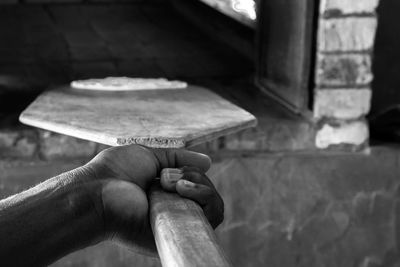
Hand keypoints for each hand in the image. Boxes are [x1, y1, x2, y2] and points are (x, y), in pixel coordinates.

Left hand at [84, 145, 223, 254]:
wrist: (97, 192)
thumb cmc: (115, 172)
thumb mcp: (150, 156)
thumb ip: (179, 158)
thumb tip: (209, 161)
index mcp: (168, 194)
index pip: (199, 188)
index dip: (197, 176)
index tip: (177, 169)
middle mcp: (176, 209)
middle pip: (210, 196)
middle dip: (197, 178)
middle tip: (168, 177)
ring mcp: (178, 223)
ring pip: (214, 208)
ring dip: (201, 188)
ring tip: (173, 185)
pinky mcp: (178, 234)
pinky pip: (209, 221)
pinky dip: (204, 200)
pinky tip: (181, 191)